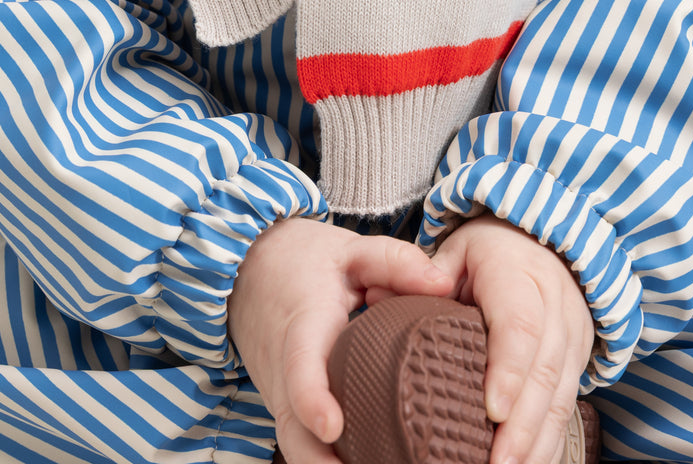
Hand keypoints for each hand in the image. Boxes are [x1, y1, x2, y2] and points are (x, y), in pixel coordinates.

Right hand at [228, 217, 453, 463]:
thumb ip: (396, 263)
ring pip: (295, 443)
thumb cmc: (304, 260)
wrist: (249, 269)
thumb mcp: (350, 250)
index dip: (312, 398)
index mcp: (303, 324)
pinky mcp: (286, 406)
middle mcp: (284, 368)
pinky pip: (300, 441)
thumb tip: (442, 285)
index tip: (332, 428)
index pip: (300, 365)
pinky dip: (324, 461)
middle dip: (319, 463)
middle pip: (292, 428)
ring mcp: (280, 393)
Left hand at [423, 214, 592, 463]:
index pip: (520, 325)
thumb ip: (423, 274)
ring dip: (537, 442)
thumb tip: (377, 299)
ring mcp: (572, 335)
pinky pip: (568, 406)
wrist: (542, 242)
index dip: (508, 369)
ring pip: (561, 395)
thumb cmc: (489, 251)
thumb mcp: (457, 250)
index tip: (492, 411)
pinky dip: (550, 441)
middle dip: (522, 425)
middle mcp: (554, 306)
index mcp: (518, 275)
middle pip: (544, 371)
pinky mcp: (578, 359)